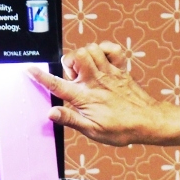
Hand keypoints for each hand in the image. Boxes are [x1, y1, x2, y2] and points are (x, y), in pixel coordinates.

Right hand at [29, 42, 168, 146]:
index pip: (58, 84)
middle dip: (69, 61)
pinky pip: (112, 49)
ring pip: (92, 49)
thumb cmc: (122, 129)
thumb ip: (70, 119)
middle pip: (76, 56)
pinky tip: (101, 60)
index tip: (29, 69)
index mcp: (85, 97)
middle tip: (73, 76)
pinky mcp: (121, 70)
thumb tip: (50, 113)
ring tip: (85, 70)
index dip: (41, 76)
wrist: (149, 122)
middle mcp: (96, 81)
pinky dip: (105, 49)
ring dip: (85, 55)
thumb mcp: (93, 131)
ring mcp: (110, 73)